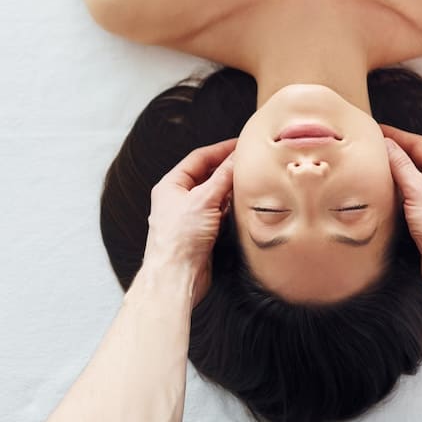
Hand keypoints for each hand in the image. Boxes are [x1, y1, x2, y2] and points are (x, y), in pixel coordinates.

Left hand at [144, 138, 236, 307]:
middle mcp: (178, 199)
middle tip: (249, 162)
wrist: (176, 277)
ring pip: (214, 195)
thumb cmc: (179, 239)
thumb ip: (223, 176)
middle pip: (207, 175)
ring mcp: (190, 216)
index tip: (241, 144)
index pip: (199, 158)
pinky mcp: (200, 233)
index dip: (221, 149)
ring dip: (231, 190)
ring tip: (250, 182)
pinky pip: (219, 213)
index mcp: (171, 185)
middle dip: (227, 169)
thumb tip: (237, 157)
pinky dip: (231, 208)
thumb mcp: (204, 199)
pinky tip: (243, 206)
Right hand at [380, 124, 421, 295]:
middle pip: (418, 161)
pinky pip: (414, 199)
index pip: (420, 145)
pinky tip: (388, 197)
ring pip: (416, 181)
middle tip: (376, 147)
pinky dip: (400, 194)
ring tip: (377, 169)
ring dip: (397, 174)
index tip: (379, 130)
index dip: (398, 135)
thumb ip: (401, 165)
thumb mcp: (418, 190)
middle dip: (397, 153)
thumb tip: (388, 145)